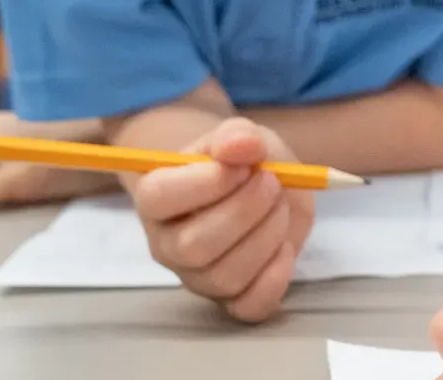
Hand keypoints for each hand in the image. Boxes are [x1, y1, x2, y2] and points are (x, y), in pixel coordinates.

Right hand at [131, 117, 314, 322]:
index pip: (158, 197)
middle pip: (193, 245)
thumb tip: (242, 145)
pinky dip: (274, 279)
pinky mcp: (231, 299)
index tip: (243, 165)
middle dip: (245, 211)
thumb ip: (236, 136)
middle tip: (272, 183)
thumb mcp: (238, 136)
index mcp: (156, 198)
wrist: (258, 188)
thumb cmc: (237, 161)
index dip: (206, 182)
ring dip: (266, 237)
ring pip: (224, 276)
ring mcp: (198, 277)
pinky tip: (286, 248)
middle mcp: (168, 244)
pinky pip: (247, 307)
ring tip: (281, 206)